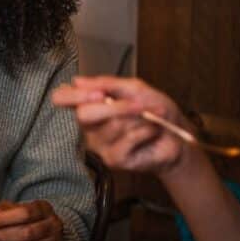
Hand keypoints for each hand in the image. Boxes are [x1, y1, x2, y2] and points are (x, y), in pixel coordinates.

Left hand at [0, 200, 63, 240]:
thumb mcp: (16, 208)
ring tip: (1, 239)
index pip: (24, 213)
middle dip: (2, 234)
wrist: (49, 229)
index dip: (2, 219)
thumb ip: (1, 209)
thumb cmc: (28, 218)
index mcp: (44, 208)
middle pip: (26, 232)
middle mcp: (54, 224)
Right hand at [51, 76, 192, 176]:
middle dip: (115, 107)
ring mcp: (100, 144)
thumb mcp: (135, 89)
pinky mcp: (114, 159)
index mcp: (90, 104)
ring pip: (111, 126)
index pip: (62, 98)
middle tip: (138, 105)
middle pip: (83, 115)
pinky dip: (145, 131)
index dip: (72, 95)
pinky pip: (126, 140)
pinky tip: (151, 132)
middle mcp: (90, 125)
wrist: (178, 137)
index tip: (98, 93)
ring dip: (139, 118)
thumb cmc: (155, 112)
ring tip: (151, 118)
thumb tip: (77, 81)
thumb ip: (107, 84)